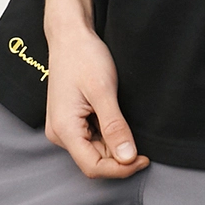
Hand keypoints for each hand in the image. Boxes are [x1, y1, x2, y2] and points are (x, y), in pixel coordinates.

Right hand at [43, 22, 148, 178]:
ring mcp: (64, 127)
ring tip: (128, 125)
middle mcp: (60, 133)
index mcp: (64, 129)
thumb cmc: (83, 56)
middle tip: (144, 144)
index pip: (93, 166)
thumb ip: (114, 127)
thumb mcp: (103, 91)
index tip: (144, 159)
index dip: (120, 169)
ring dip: (115, 146)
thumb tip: (127, 158)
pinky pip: (91, 138)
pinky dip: (108, 135)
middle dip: (119, 157)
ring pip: (94, 150)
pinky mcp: (71, 120)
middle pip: (94, 161)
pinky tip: (117, 121)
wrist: (70, 35)